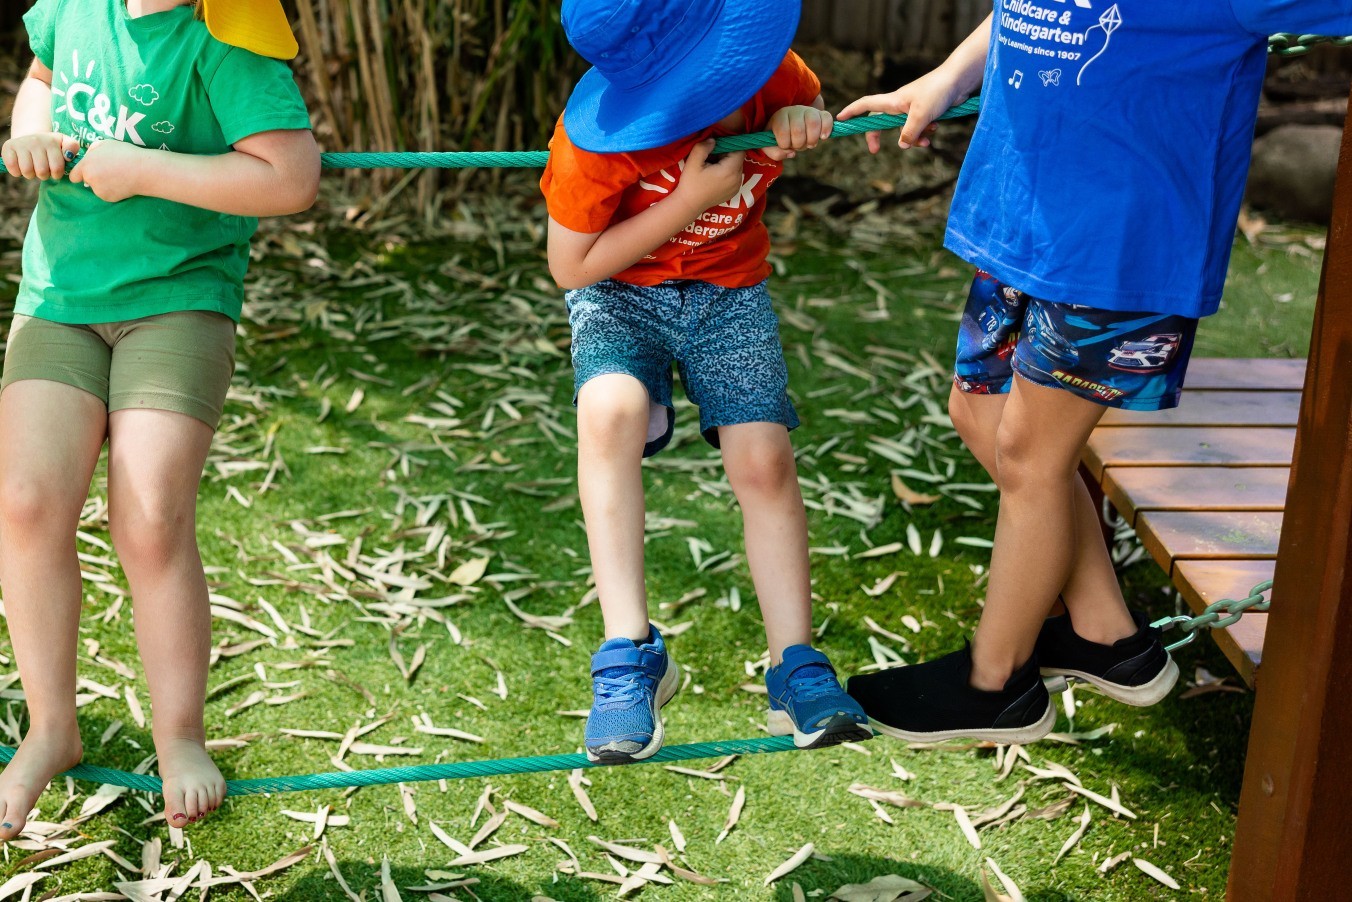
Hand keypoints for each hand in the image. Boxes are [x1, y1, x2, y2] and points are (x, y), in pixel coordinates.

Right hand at [1, 132, 80, 180]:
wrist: (31, 139)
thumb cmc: (51, 146)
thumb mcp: (64, 143)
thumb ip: (72, 147)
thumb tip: (68, 155)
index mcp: (51, 142)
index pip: (57, 169)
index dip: (56, 175)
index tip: (55, 171)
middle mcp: (35, 140)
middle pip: (42, 172)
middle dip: (44, 175)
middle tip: (43, 170)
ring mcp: (21, 143)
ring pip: (27, 171)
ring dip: (31, 175)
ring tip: (32, 169)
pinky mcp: (8, 147)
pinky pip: (13, 168)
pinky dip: (17, 173)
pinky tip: (21, 167)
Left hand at [68, 139, 148, 202]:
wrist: (144, 170)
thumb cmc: (125, 154)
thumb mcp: (105, 144)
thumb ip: (92, 151)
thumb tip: (89, 157)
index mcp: (86, 165)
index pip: (73, 176)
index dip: (80, 173)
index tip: (89, 171)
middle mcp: (90, 179)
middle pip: (86, 182)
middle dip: (94, 177)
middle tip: (109, 171)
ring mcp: (99, 191)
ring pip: (97, 188)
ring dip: (104, 184)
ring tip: (118, 177)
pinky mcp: (109, 198)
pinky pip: (107, 194)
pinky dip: (113, 190)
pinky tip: (122, 183)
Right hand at [675, 139, 745, 210]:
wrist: (689, 205)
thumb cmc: (691, 183)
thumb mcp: (693, 162)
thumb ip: (703, 147)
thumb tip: (713, 140)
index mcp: (730, 170)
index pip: (739, 150)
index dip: (729, 145)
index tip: (716, 148)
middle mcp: (737, 179)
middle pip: (739, 158)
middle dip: (727, 154)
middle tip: (712, 157)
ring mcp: (737, 186)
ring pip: (737, 167)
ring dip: (728, 163)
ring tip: (712, 167)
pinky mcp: (734, 191)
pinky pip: (735, 176)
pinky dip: (728, 172)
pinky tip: (715, 176)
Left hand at [764, 105, 832, 160]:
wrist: (792, 124)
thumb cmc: (779, 136)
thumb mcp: (770, 145)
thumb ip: (775, 152)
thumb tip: (791, 153)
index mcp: (780, 117)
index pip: (782, 132)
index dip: (785, 144)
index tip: (785, 145)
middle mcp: (794, 110)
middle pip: (798, 130)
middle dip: (798, 144)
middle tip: (798, 146)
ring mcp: (808, 110)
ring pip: (813, 123)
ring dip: (812, 140)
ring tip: (810, 144)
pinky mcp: (821, 113)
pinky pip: (827, 118)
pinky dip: (826, 129)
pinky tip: (823, 137)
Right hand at [837, 67, 967, 151]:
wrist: (960, 80)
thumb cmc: (938, 91)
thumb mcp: (921, 115)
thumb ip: (909, 132)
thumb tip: (902, 145)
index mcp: (893, 101)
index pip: (866, 105)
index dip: (852, 112)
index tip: (840, 119)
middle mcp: (900, 105)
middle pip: (881, 122)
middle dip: (878, 136)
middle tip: (875, 150)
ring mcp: (913, 108)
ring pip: (905, 129)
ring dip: (914, 138)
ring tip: (926, 140)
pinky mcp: (926, 112)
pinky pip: (919, 128)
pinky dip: (925, 133)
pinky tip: (935, 130)